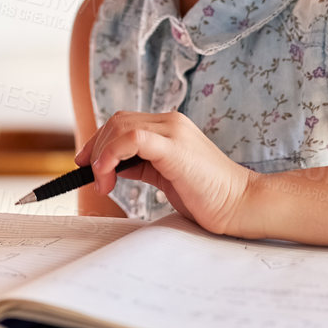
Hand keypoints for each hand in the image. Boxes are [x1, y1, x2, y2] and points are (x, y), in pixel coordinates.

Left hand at [76, 111, 260, 236]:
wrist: (242, 205)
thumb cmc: (208, 197)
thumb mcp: (166, 176)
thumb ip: (143, 165)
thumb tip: (112, 168)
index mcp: (170, 128)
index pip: (124, 123)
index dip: (99, 141)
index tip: (85, 165)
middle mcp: (171, 123)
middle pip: (118, 121)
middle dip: (95, 147)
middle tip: (88, 175)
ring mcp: (174, 132)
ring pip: (121, 126)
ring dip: (101, 154)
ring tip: (101, 181)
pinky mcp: (175, 147)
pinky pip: (133, 139)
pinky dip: (112, 154)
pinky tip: (108, 175)